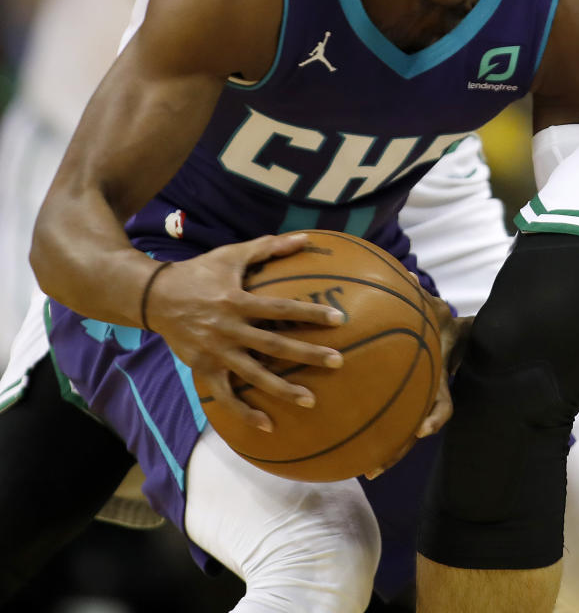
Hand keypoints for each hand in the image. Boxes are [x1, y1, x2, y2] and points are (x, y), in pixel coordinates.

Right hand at [146, 232, 345, 433]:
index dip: (309, 313)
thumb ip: (268, 247)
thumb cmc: (200, 272)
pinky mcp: (205, 369)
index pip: (280, 308)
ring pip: (254, 375)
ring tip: (311, 400)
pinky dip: (245, 412)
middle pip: (274, 345)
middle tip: (337, 361)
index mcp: (237, 300)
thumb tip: (305, 237)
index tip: (338, 319)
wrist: (156, 297)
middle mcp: (229, 328)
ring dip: (283, 389)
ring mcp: (217, 351)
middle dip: (307, 354)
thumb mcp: (232, 255)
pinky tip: (268, 425)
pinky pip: (226, 396)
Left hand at [365, 293, 469, 477]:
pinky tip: (348, 439)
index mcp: (440, 379)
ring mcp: (425, 404)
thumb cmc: (441, 323)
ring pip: (406, 436)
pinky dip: (377, 433)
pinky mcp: (412, 405)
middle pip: (416, 433)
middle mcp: (433, 397)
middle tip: (374, 470)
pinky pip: (394, 421)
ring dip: (388, 454)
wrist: (461, 338)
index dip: (433, 419)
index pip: (443, 405)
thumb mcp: (435, 308)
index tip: (423, 432)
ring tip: (366, 471)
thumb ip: (420, 296)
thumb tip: (406, 273)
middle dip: (398, 450)